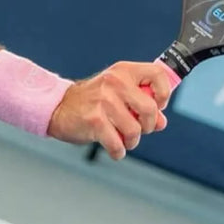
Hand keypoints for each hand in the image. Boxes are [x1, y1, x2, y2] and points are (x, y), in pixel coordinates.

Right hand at [47, 61, 169, 159]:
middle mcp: (114, 82)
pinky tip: (111, 146)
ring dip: (130, 141)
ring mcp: (104, 101)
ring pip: (135, 131)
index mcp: (123, 71)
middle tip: (136, 127)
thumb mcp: (118, 94)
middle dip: (147, 126)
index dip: (164, 94)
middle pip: (150, 109)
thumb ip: (141, 105)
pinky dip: (118, 151)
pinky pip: (119, 145)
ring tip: (119, 136)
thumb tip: (161, 121)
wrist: (59, 107)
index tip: (157, 106)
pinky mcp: (95, 120)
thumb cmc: (93, 101)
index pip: (158, 74)